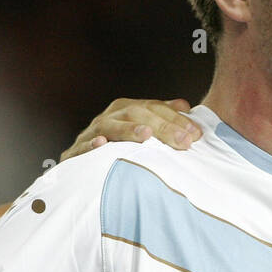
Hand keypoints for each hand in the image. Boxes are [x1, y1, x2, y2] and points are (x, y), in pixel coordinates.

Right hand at [61, 98, 202, 161]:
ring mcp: (92, 133)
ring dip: (128, 130)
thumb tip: (185, 106)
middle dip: (162, 127)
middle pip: (136, 114)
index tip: (195, 134)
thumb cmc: (115, 147)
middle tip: (183, 141)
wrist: (79, 166)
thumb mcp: (139, 130)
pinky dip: (91, 146)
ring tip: (146, 134)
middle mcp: (109, 117)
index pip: (154, 108)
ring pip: (111, 126)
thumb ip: (162, 117)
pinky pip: (82, 147)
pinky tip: (102, 145)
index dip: (175, 119)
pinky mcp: (75, 152)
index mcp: (126, 109)